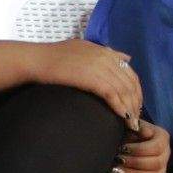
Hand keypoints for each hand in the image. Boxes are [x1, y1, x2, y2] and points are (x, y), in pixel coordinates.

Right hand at [7, 38, 143, 126]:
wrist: (36, 60)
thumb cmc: (53, 57)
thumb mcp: (83, 48)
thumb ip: (105, 53)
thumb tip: (127, 57)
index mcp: (105, 51)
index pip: (129, 72)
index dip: (135, 90)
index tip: (134, 105)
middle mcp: (106, 57)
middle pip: (130, 83)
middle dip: (136, 102)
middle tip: (135, 118)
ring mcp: (100, 67)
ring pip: (124, 90)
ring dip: (130, 108)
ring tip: (131, 124)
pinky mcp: (92, 78)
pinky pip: (113, 95)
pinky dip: (120, 107)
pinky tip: (122, 118)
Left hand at [113, 121, 169, 172]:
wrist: (127, 145)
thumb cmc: (129, 134)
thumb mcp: (130, 125)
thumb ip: (132, 123)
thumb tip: (133, 124)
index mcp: (162, 138)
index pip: (156, 147)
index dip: (139, 150)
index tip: (123, 148)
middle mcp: (166, 153)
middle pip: (156, 163)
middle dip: (135, 163)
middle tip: (118, 160)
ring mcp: (163, 168)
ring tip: (118, 171)